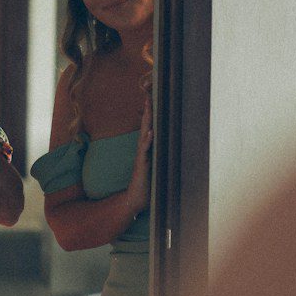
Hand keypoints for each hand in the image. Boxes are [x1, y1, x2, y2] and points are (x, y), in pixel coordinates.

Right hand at [125, 96, 153, 211]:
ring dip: (147, 122)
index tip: (151, 100)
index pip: (148, 128)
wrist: (135, 200)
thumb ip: (154, 156)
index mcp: (146, 150)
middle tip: (148, 96)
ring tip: (149, 108)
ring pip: (144, 136)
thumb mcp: (153, 167)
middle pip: (145, 127)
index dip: (150, 115)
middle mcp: (143, 151)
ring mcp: (142, 157)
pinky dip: (148, 141)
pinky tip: (151, 132)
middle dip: (148, 112)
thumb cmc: (146, 184)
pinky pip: (144, 152)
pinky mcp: (142, 166)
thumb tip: (160, 146)